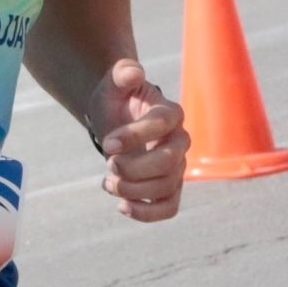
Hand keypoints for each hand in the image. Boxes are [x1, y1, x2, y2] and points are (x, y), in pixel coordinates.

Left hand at [86, 61, 188, 221]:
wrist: (117, 119)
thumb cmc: (118, 99)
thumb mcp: (114, 82)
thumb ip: (122, 73)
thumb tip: (132, 72)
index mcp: (170, 112)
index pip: (163, 124)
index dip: (135, 136)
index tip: (107, 144)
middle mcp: (180, 140)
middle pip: (168, 163)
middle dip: (134, 169)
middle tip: (109, 164)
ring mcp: (177, 166)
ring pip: (166, 188)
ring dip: (132, 190)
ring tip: (108, 181)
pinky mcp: (169, 188)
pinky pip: (169, 207)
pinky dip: (146, 213)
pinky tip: (121, 205)